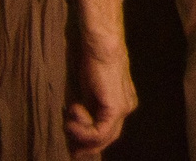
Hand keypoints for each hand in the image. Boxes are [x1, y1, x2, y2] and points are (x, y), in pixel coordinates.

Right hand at [65, 34, 134, 154]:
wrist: (101, 48)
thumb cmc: (93, 64)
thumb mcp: (89, 93)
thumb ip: (89, 110)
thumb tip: (75, 129)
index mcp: (122, 103)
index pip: (108, 131)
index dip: (88, 141)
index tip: (71, 141)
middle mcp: (127, 107)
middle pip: (107, 138)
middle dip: (86, 146)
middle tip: (69, 148)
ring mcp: (124, 108)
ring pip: (103, 138)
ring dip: (80, 135)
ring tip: (68, 122)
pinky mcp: (116, 108)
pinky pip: (99, 132)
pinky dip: (83, 130)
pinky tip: (73, 115)